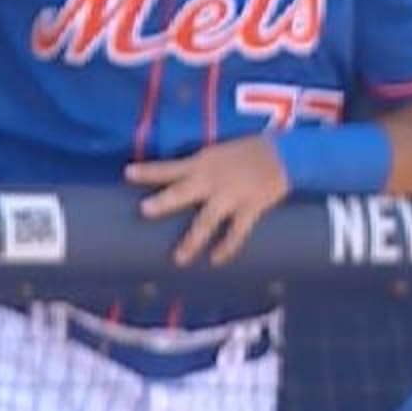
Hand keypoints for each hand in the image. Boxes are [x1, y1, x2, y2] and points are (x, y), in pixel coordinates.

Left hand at [126, 136, 288, 266]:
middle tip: (144, 210)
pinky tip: (216, 261)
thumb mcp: (218, 151)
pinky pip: (236, 233)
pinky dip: (227, 247)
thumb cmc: (249, 150)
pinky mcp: (250, 208)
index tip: (127, 173)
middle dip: (164, 201)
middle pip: (183, 192)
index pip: (169, 167)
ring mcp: (231, 196)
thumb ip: (200, 165)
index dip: (148, 171)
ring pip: (207, 221)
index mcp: (202, 162)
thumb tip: (178, 178)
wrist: (284, 155)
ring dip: (192, 240)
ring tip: (178, 259)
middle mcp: (212, 179)